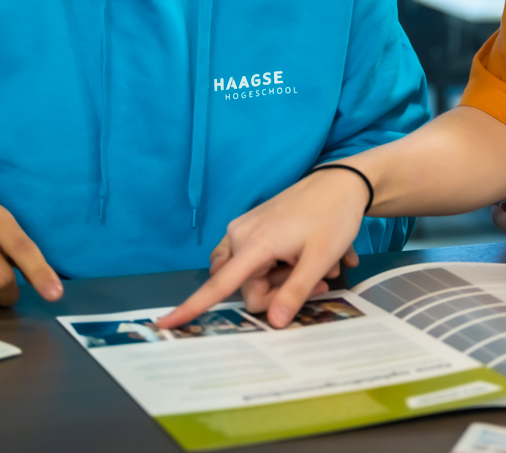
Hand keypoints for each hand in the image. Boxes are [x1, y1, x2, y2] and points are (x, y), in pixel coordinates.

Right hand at [158, 170, 368, 329]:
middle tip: (320, 280)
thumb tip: (274, 323)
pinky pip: (256, 261)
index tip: (165, 323)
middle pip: (248, 287)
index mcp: (254, 243)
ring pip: (254, 276)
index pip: (219, 285)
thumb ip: (295, 292)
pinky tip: (305, 256)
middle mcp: (240, 235)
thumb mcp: (320, 258)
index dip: (192, 307)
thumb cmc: (333, 217)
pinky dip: (280, 266)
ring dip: (284, 279)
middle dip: (282, 291)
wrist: (341, 183)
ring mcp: (244, 230)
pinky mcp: (251, 228)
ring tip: (317, 264)